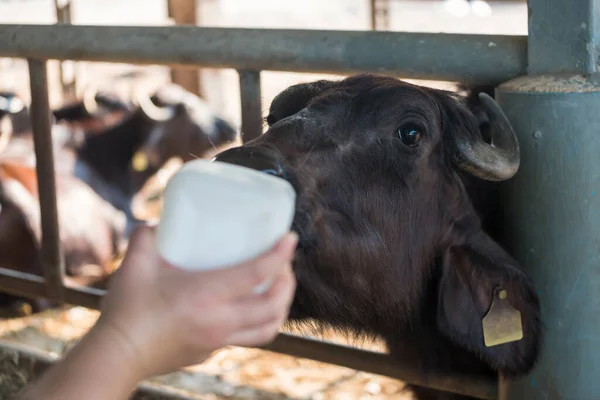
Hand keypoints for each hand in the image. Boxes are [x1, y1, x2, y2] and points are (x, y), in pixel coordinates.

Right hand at [93, 223, 297, 380]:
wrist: (118, 355)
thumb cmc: (127, 310)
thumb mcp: (135, 264)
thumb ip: (147, 236)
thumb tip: (156, 222)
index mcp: (207, 295)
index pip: (257, 274)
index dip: (279, 254)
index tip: (290, 238)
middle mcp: (220, 320)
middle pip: (274, 305)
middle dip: (288, 283)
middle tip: (284, 264)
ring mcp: (218, 340)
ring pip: (268, 329)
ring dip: (280, 308)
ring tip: (277, 289)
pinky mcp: (210, 352)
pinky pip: (245, 338)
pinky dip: (257, 321)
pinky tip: (245, 308)